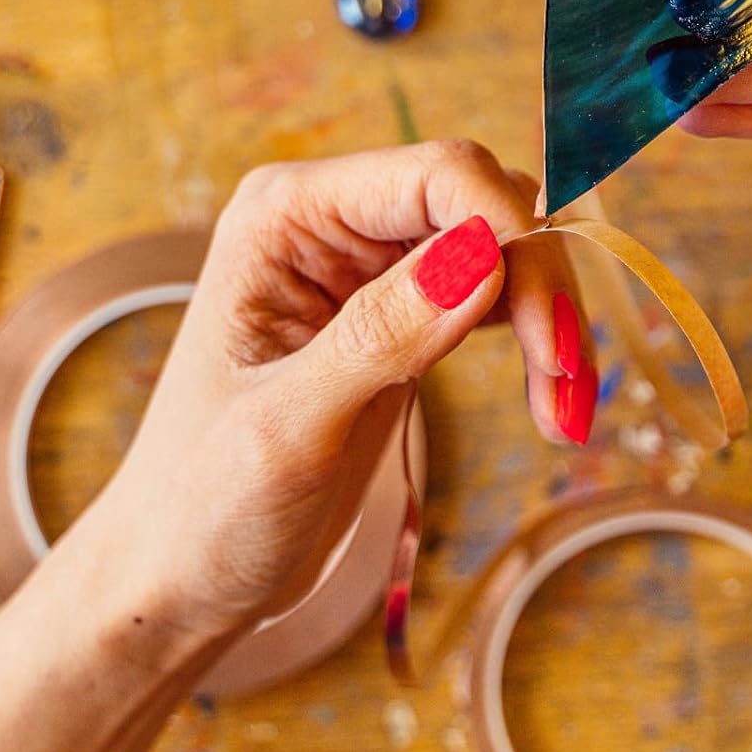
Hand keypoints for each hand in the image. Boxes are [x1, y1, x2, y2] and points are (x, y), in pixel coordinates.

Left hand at [80, 141, 596, 644]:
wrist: (184, 576)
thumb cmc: (204, 506)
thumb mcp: (287, 428)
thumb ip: (380, 335)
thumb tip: (485, 257)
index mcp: (287, 215)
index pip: (438, 175)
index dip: (512, 237)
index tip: (552, 339)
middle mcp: (334, 221)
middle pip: (486, 206)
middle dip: (541, 287)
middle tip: (567, 392)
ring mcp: (373, 265)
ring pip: (506, 251)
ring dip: (552, 322)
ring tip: (564, 417)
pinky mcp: (407, 315)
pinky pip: (500, 297)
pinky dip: (540, 345)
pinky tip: (554, 406)